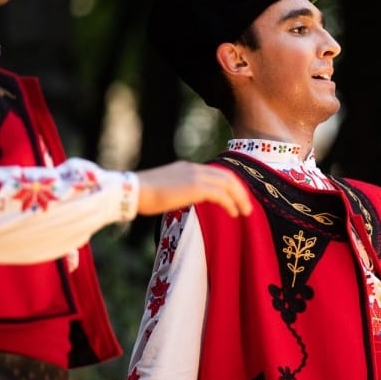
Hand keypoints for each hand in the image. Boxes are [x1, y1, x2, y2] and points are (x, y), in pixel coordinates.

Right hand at [136, 162, 252, 217]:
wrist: (133, 191)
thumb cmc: (142, 195)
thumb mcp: (166, 188)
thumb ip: (180, 189)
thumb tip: (185, 198)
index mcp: (187, 167)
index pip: (216, 172)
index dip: (230, 184)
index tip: (236, 196)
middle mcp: (194, 168)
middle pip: (227, 176)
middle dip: (240, 190)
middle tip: (247, 205)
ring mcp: (196, 175)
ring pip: (228, 184)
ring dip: (240, 198)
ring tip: (246, 211)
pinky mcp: (196, 187)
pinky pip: (221, 194)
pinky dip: (231, 203)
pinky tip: (234, 213)